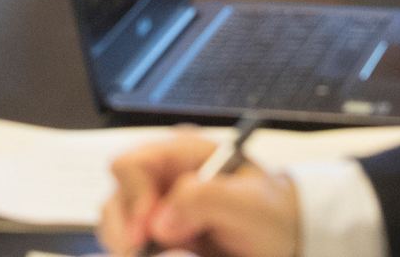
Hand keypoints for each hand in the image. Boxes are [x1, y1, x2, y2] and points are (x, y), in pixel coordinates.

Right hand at [99, 133, 301, 256]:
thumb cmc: (271, 214)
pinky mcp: (156, 232)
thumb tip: (160, 222)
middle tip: (149, 253)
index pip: (129, 165)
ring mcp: (156, 204)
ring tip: (168, 255)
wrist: (283, 239)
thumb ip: (206, 199)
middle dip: (128, 231)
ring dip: (132, 246)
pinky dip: (140, 252)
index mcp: (180, 151)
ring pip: (116, 224)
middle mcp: (161, 175)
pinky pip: (129, 243)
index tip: (150, 231)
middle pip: (116, 198)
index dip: (134, 199)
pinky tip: (166, 255)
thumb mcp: (249, 204)